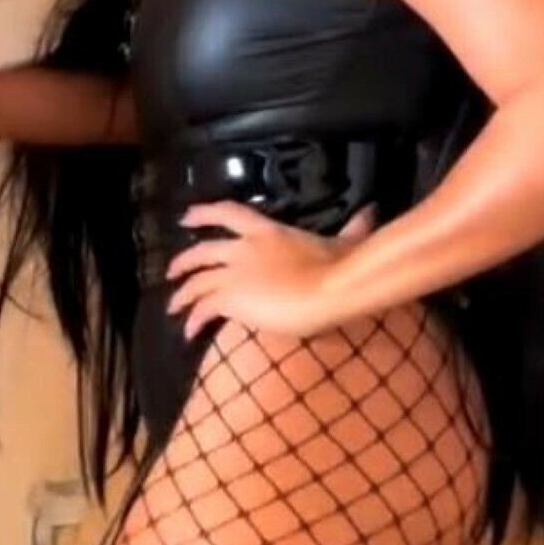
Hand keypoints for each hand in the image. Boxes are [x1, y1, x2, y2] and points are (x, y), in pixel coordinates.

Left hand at [164, 200, 377, 342]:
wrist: (330, 289)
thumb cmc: (340, 266)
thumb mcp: (345, 242)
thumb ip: (353, 228)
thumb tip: (371, 212)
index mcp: (268, 231)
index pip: (229, 213)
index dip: (204, 213)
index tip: (187, 217)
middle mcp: (244, 247)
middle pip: (203, 250)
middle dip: (184, 261)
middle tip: (172, 272)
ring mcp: (235, 272)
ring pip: (197, 281)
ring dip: (182, 295)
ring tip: (175, 308)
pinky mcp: (231, 297)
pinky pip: (203, 308)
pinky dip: (193, 319)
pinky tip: (190, 331)